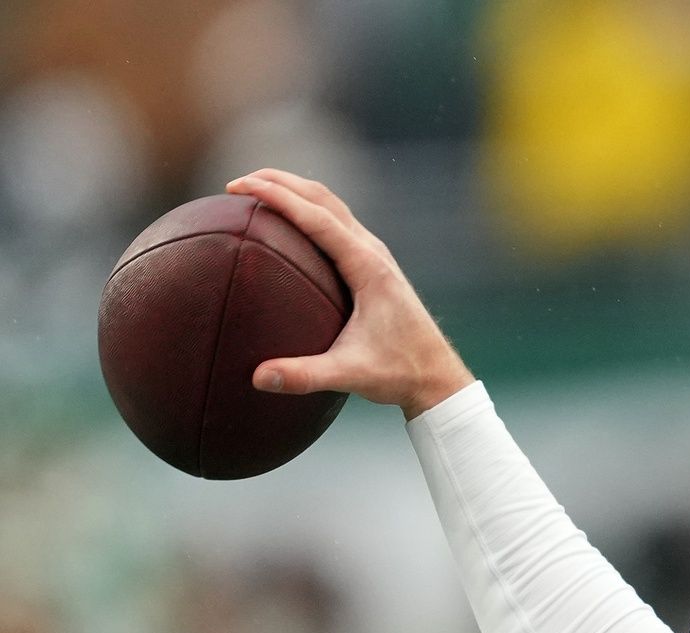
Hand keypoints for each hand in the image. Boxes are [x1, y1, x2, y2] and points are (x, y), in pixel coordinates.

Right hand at [224, 169, 474, 419]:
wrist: (438, 378)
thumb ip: (304, 376)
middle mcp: (374, 253)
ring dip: (294, 192)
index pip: (317, 218)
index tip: (240, 187)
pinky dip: (308, 211)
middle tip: (235, 184)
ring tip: (254, 192)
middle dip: (279, 183)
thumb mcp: (351, 375)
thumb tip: (257, 377)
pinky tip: (286, 224)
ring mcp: (376, 256)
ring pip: (331, 206)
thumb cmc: (399, 374)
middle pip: (323, 199)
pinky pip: (337, 224)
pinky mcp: (375, 265)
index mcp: (369, 268)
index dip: (277, 197)